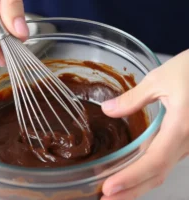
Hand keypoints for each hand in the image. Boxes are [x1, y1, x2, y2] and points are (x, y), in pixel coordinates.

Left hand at [101, 49, 188, 199]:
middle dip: (131, 191)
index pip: (153, 161)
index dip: (130, 178)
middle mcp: (187, 142)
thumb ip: (133, 98)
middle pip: (157, 174)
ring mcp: (188, 144)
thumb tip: (107, 110)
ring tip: (115, 193)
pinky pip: (165, 162)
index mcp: (180, 127)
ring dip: (138, 185)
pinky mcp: (185, 141)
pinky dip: (147, 173)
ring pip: (162, 171)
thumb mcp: (160, 79)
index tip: (108, 189)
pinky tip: (133, 174)